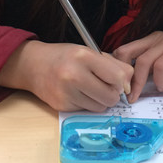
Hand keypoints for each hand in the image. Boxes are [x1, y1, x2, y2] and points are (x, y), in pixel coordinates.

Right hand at [0, 40, 133, 111]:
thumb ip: (112, 64)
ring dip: (100, 100)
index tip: (119, 81)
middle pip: (110, 96)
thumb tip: (129, 84)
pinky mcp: (61, 106)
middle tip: (105, 86)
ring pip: (100, 107)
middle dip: (112, 93)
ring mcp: (66, 92)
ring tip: (90, 88)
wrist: (33, 65)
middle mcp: (74, 75)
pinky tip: (78, 93)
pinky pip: (86, 110)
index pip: (117, 77)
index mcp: (83, 56)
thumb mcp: (88, 51)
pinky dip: (87, 104)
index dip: (122, 81)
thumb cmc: (65, 56)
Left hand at [113, 32, 162, 101]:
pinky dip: (158, 79)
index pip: (123, 50)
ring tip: (137, 96)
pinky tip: (161, 87)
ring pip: (142, 61)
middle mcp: (155, 39)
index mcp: (149, 41)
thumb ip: (151, 69)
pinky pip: (161, 65)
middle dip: (122, 74)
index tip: (116, 86)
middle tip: (123, 93)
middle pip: (126, 52)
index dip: (117, 68)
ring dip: (137, 82)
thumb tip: (133, 84)